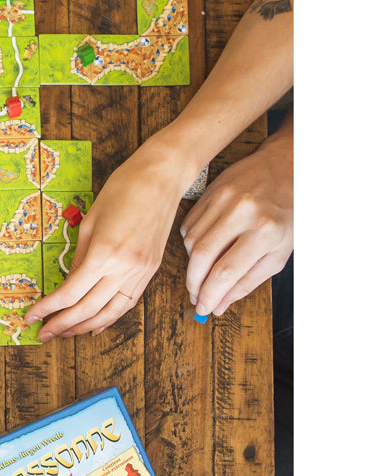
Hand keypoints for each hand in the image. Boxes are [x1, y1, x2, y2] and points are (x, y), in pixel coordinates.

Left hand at [22, 146, 190, 338]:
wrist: (160, 179)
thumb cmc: (122, 191)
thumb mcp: (89, 223)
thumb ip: (78, 258)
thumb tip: (67, 284)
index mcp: (104, 254)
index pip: (70, 293)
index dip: (48, 309)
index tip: (31, 316)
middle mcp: (124, 268)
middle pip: (88, 308)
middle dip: (62, 325)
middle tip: (43, 334)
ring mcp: (140, 272)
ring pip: (110, 312)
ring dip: (85, 327)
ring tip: (65, 333)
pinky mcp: (150, 271)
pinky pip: (127, 303)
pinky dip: (110, 317)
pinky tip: (95, 325)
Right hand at [180, 120, 292, 317]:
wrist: (286, 166)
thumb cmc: (287, 213)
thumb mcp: (279, 252)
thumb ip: (248, 281)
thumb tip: (220, 305)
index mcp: (265, 231)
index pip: (226, 272)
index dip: (210, 295)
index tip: (203, 309)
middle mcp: (241, 213)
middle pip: (202, 257)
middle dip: (194, 283)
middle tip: (196, 296)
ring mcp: (222, 199)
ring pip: (191, 242)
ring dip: (193, 264)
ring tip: (203, 272)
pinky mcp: (209, 191)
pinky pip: (189, 226)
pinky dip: (192, 243)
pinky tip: (204, 248)